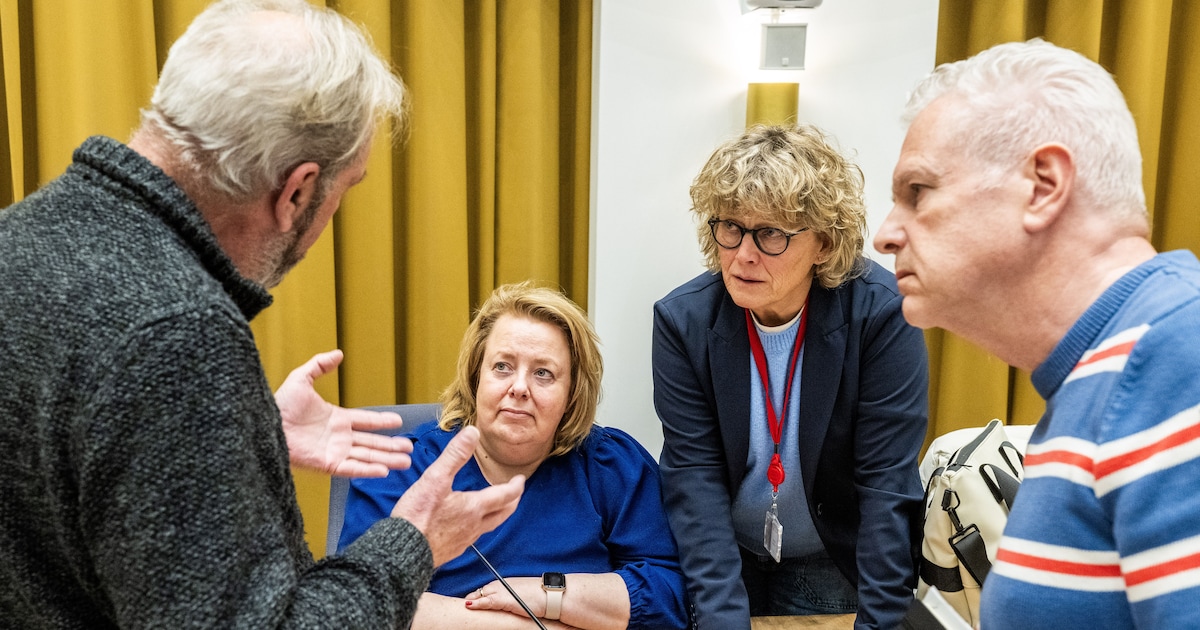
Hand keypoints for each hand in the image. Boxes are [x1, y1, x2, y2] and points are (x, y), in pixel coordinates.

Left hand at [276, 349, 412, 476]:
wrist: (265, 425)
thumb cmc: (279, 405)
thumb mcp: (301, 379)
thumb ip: (320, 365)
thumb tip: (338, 354)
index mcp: (336, 419)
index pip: (366, 420)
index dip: (382, 421)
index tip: (398, 422)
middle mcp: (339, 437)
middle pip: (371, 442)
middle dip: (391, 446)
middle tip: (409, 448)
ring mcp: (334, 452)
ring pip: (367, 457)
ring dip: (386, 459)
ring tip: (405, 462)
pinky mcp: (327, 465)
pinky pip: (352, 468)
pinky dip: (368, 470)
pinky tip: (383, 470)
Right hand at [392, 426, 523, 565]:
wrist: (402, 552)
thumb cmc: (417, 517)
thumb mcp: (435, 479)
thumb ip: (454, 455)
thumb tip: (472, 433)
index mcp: (474, 507)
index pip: (505, 496)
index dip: (516, 486)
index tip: (520, 479)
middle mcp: (474, 526)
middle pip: (503, 514)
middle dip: (512, 501)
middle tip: (514, 492)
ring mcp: (464, 540)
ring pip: (489, 526)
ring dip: (497, 514)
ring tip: (495, 505)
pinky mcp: (452, 550)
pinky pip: (473, 536)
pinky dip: (479, 526)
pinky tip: (468, 524)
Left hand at [464, 577, 543, 617]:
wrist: (552, 595)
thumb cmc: (542, 596)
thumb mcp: (525, 595)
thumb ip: (515, 597)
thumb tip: (513, 602)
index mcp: (508, 583)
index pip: (489, 588)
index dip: (479, 595)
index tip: (471, 600)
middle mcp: (503, 584)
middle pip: (483, 590)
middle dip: (473, 596)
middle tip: (464, 603)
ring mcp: (503, 591)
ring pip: (482, 594)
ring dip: (472, 599)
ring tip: (464, 605)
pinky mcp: (504, 600)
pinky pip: (487, 601)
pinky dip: (477, 603)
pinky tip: (469, 605)